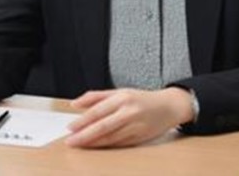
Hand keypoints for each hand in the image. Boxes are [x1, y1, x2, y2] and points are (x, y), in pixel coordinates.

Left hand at [65, 87, 193, 147]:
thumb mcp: (119, 92)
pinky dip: (106, 146)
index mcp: (122, 98)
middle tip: (71, 141)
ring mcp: (135, 126)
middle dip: (84, 136)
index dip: (82, 121)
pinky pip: (119, 143)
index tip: (70, 128)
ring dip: (93, 143)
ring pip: (110, 138)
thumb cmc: (141, 99)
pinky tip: (96, 147)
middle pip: (102, 126)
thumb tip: (75, 104)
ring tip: (80, 145)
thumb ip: (96, 97)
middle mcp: (129, 112)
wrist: (168, 106)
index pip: (97, 111)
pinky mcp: (140, 137)